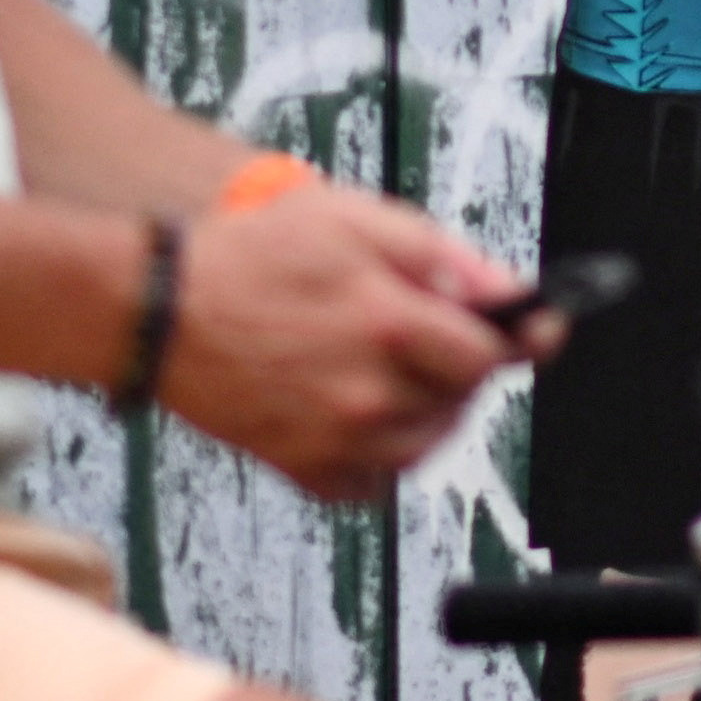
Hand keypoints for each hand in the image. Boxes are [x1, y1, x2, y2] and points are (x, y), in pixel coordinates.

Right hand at [159, 181, 542, 505]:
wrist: (162, 311)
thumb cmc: (254, 255)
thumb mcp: (358, 219)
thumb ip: (442, 256)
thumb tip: (506, 290)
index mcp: (390, 325)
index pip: (490, 356)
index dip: (516, 339)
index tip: (538, 332)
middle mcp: (369, 394)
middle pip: (462, 401)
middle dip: (460, 366)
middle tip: (428, 333)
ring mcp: (335, 441)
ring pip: (425, 444)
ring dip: (426, 409)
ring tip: (388, 365)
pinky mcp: (304, 470)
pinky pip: (376, 481)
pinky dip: (381, 453)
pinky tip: (357, 408)